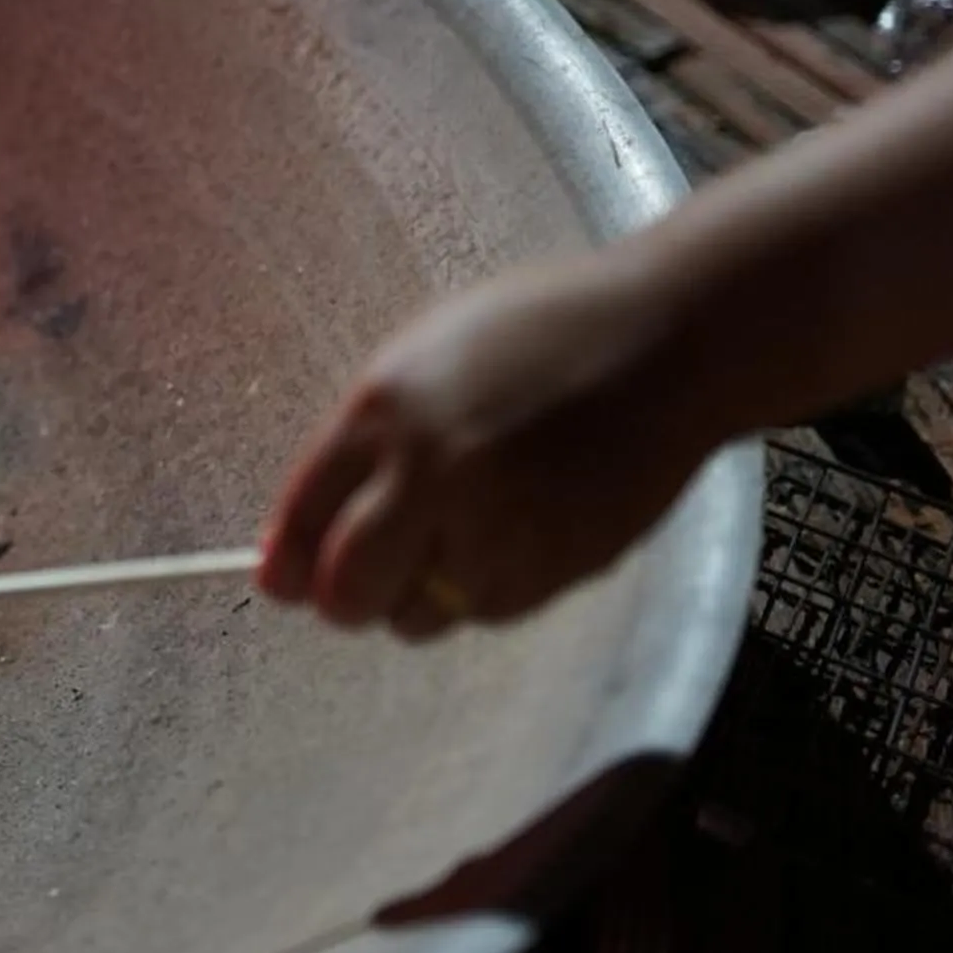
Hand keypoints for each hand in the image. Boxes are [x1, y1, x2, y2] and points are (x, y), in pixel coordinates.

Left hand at [257, 247, 720, 636]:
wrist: (669, 343)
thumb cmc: (541, 336)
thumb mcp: (426, 360)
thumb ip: (365, 443)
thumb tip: (302, 535)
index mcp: (383, 411)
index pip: (302, 519)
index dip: (287, 562)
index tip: (282, 581)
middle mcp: (431, 473)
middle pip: (346, 592)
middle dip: (344, 598)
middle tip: (362, 582)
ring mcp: (496, 526)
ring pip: (416, 616)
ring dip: (421, 595)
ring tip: (462, 537)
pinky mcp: (555, 566)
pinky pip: (485, 613)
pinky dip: (484, 592)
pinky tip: (517, 534)